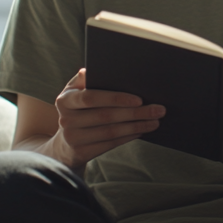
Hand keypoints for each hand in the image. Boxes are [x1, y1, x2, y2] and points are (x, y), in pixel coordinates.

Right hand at [49, 70, 164, 169]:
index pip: (91, 97)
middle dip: (135, 113)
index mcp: (65, 100)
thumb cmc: (78, 110)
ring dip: (136, 126)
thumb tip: (94, 70)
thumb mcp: (76, 92)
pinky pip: (110, 144)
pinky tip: (141, 131)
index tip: (139, 99)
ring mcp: (72, 138)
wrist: (65, 142)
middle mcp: (65, 119)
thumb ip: (84, 80)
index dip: (116, 98)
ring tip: (155, 121)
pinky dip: (128, 137)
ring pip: (111, 132)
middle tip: (157, 110)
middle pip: (105, 116)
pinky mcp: (81, 153)